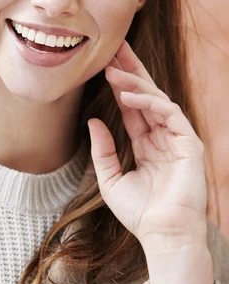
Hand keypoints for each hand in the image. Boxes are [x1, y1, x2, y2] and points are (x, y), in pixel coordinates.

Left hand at [87, 39, 207, 249]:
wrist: (162, 236)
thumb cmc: (140, 213)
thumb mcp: (111, 179)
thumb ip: (103, 149)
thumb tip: (93, 120)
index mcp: (148, 144)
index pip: (133, 107)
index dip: (120, 86)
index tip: (104, 65)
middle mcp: (163, 137)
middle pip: (147, 95)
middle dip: (131, 71)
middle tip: (114, 48)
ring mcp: (178, 139)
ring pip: (157, 100)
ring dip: (134, 83)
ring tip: (112, 71)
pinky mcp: (190, 144)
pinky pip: (170, 114)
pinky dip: (149, 102)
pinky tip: (127, 95)